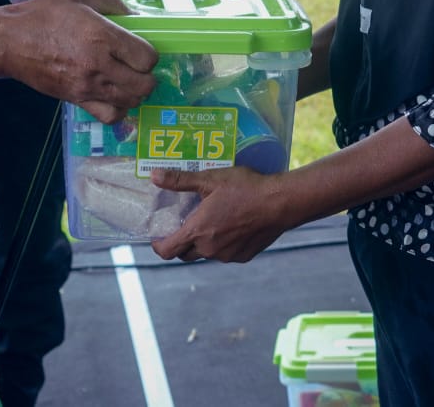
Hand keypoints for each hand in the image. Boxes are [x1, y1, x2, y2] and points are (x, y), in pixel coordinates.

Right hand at [2, 0, 156, 122]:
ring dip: (136, 92)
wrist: (10, 40)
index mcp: (102, 36)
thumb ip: (112, 1)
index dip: (149, 54)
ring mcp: (87, 86)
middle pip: (144, 85)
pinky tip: (114, 95)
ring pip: (131, 102)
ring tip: (128, 80)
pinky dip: (119, 109)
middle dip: (148, 76)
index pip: (147, 58)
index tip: (140, 48)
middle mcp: (98, 65)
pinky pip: (109, 116)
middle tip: (139, 67)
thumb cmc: (45, 12)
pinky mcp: (75, 99)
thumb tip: (135, 15)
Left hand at [150, 166, 294, 262]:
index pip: (167, 251)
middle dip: (181, 243)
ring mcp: (227, 255)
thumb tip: (154, 176)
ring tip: (210, 222)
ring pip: (206, 253)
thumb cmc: (245, 188)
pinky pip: (225, 254)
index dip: (158, 245)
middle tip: (185, 224)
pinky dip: (222, 244)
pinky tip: (230, 226)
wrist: (280, 203)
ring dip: (203, 243)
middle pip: (185, 254)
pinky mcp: (243, 257)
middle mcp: (210, 249)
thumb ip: (180, 180)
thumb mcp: (210, 179)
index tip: (158, 235)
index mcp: (198, 232)